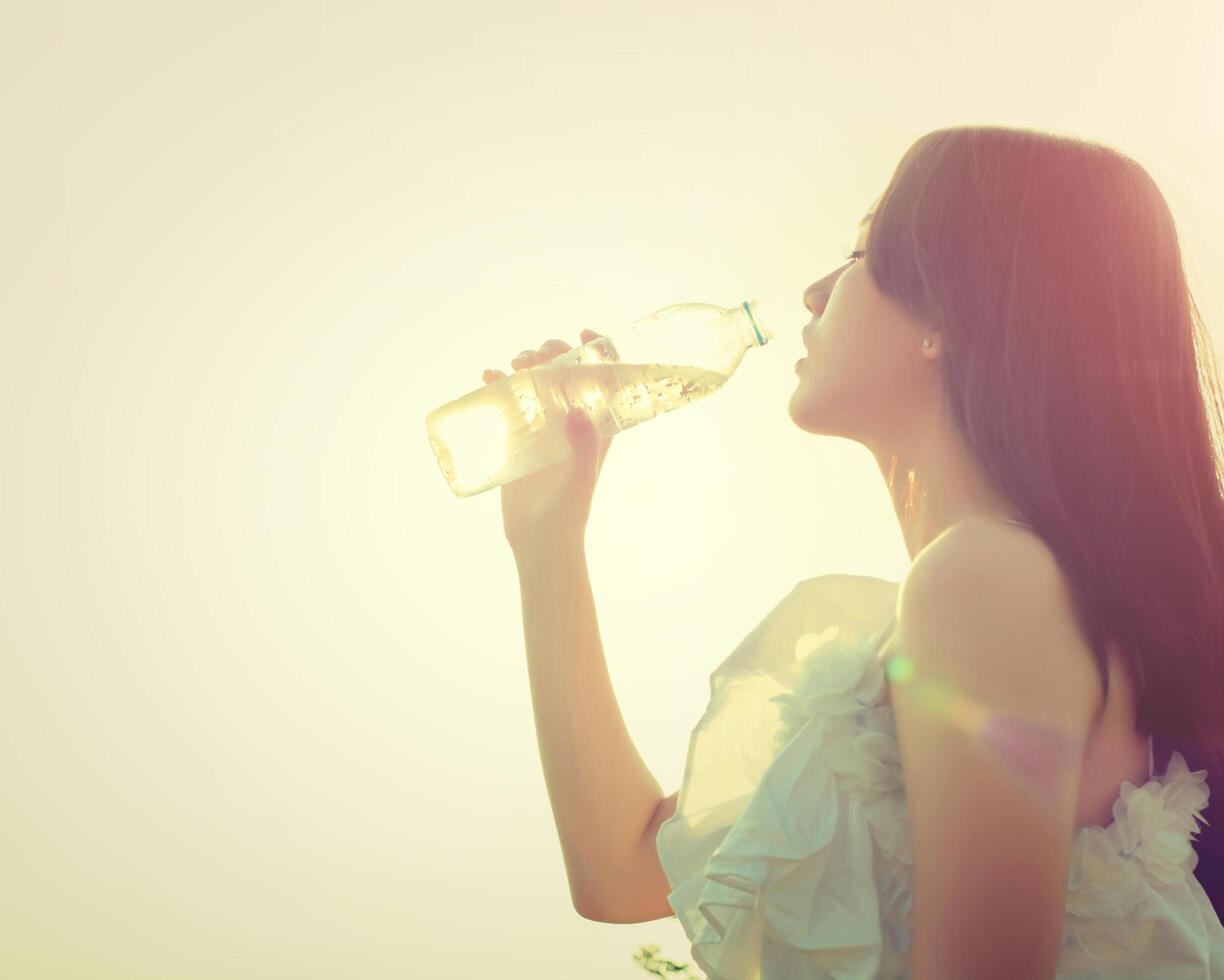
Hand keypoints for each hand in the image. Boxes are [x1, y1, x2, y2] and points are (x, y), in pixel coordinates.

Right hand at [481, 329, 615, 553]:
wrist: (540, 543)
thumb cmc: (568, 514)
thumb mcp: (581, 479)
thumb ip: (584, 447)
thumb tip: (579, 411)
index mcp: (596, 427)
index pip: (604, 378)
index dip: (597, 350)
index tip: (581, 334)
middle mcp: (571, 424)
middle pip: (565, 375)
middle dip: (552, 354)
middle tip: (535, 356)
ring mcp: (543, 430)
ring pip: (537, 385)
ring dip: (525, 365)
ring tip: (512, 364)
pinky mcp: (517, 441)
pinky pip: (509, 404)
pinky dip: (498, 385)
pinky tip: (487, 375)